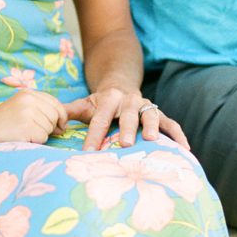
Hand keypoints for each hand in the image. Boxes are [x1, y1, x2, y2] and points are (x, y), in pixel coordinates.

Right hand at [0, 89, 67, 144]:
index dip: (61, 116)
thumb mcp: (21, 107)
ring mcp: (26, 113)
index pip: (55, 103)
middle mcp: (28, 100)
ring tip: (25, 133)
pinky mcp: (25, 127)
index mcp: (28, 93)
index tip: (60, 125)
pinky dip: (36, 141)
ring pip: (50, 128)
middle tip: (36, 131)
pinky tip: (23, 138)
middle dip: (51, 126)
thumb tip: (63, 124)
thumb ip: (40, 109)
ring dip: (41, 134)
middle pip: (55, 116)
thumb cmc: (4, 122)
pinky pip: (43, 137)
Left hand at [63, 87, 189, 150]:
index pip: (99, 119)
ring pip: (150, 114)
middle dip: (126, 128)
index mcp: (108, 99)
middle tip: (125, 144)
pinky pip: (171, 123)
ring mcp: (145, 106)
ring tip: (151, 140)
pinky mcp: (159, 113)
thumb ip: (68, 112)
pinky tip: (185, 149)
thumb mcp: (84, 105)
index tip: (88, 151)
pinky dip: (178, 135)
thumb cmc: (100, 104)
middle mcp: (128, 101)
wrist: (120, 85)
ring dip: (151, 126)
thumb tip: (50, 119)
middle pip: (127, 115)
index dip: (93, 135)